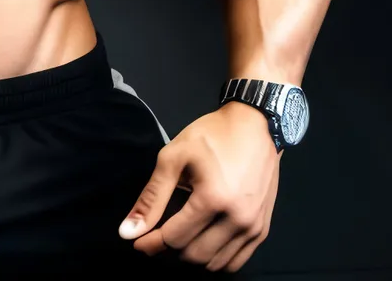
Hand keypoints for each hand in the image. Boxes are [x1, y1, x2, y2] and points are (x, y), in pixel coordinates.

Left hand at [118, 101, 280, 271]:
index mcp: (212, 199)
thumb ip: (152, 196)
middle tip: (158, 235)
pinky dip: (216, 259)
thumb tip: (128, 232)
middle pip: (194, 255)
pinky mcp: (262, 230)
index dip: (152, 243)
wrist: (255, 126)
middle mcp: (237, 220)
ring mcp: (253, 228)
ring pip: (216, 264)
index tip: (138, 243)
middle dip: (171, 250)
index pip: (175, 238)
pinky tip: (203, 242)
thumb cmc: (211, 136)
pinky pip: (236, 262)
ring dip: (193, 256)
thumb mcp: (174, 156)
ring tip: (180, 237)